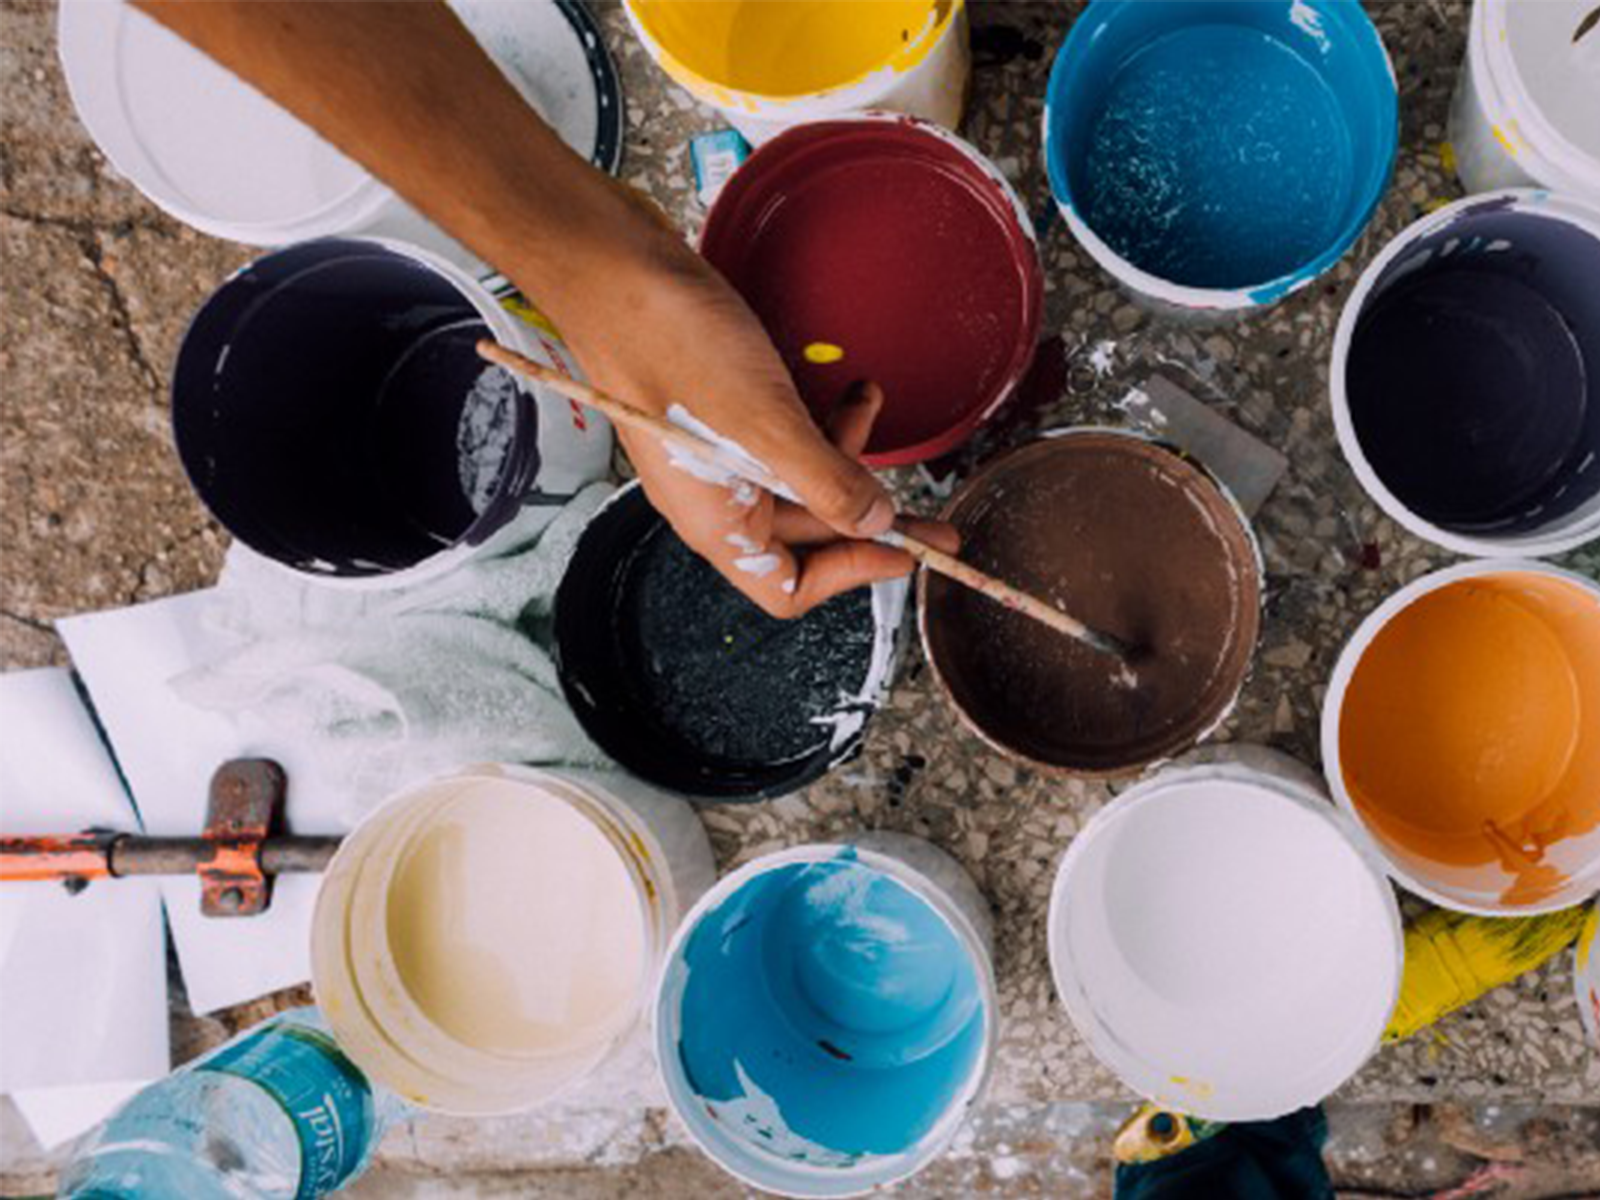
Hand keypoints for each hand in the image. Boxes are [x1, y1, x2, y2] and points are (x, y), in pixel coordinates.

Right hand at [533, 186, 958, 614]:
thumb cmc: (672, 344)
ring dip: (843, 452)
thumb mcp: (767, 424)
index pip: (788, 586)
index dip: (851, 573)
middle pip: (803, 535)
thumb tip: (876, 522)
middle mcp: (713, 497)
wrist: (610, 267)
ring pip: (796, 479)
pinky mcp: (719, 409)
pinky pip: (782, 436)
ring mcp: (714, 453)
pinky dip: (818, 419)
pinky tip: (843, 385)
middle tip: (933, 514)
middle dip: (867, 516)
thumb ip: (827, 481)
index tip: (906, 549)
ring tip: (870, 402)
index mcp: (716, 521)